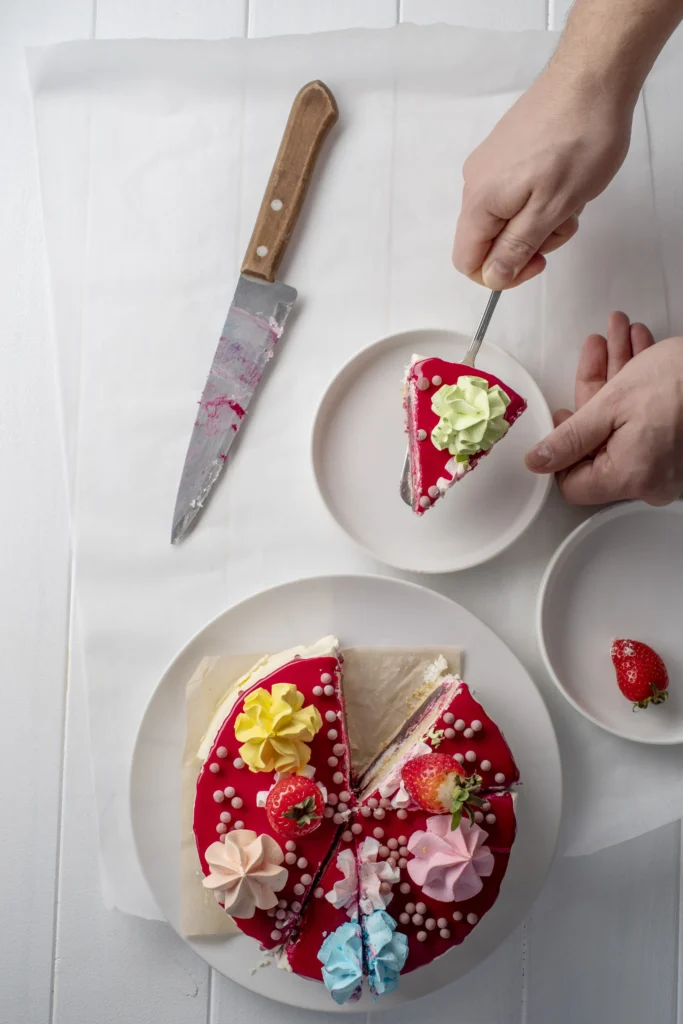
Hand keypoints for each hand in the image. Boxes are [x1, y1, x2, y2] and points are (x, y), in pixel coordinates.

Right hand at [453, 70, 631, 289]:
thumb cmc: (578, 142)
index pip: (467, 261)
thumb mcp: (551, 208)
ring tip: (571, 198)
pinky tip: (565, 181)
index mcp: (480, 201)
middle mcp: (475, 183)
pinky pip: (515, 192)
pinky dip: (540, 198)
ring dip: (539, 221)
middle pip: (488, 240)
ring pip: (506, 217)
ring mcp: (490, 163)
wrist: (593, 79)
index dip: (500, 274)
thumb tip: (491, 276)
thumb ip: (516, 247)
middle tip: (563, 225)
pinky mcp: (506, 149)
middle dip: (526, 244)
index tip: (536, 262)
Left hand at [525, 312, 682, 505]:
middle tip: (595, 352)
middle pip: (600, 442)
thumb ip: (570, 437)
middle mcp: (650, 480)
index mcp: (629, 477)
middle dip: (594, 390)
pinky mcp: (678, 447)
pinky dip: (638, 387)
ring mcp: (667, 465)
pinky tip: (636, 347)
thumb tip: (539, 461)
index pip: (573, 483)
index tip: (561, 415)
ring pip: (624, 423)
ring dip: (618, 376)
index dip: (560, 449)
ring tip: (616, 337)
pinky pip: (646, 421)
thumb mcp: (611, 403)